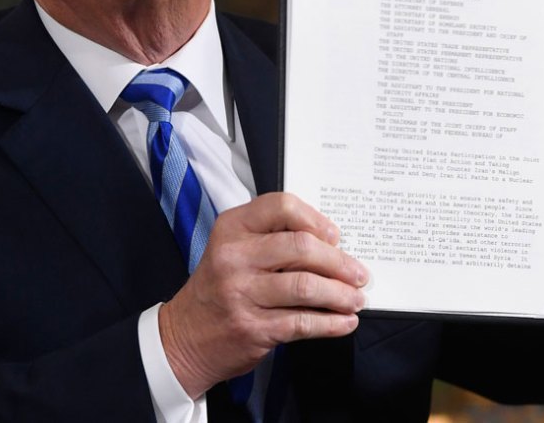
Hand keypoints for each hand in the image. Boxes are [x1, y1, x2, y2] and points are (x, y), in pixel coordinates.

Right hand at [158, 192, 368, 397]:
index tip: (335, 236)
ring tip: (356, 299)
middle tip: (359, 274)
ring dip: (341, 295)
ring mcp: (241, 293)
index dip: (316, 219)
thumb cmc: (220, 288)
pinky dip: (331, 323)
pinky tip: (344, 322)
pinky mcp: (252, 327)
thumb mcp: (235, 248)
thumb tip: (332, 245)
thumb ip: (275, 238)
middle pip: (302, 247)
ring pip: (307, 286)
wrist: (184, 337)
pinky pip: (303, 322)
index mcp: (233, 228)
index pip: (283, 206)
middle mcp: (234, 257)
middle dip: (340, 262)